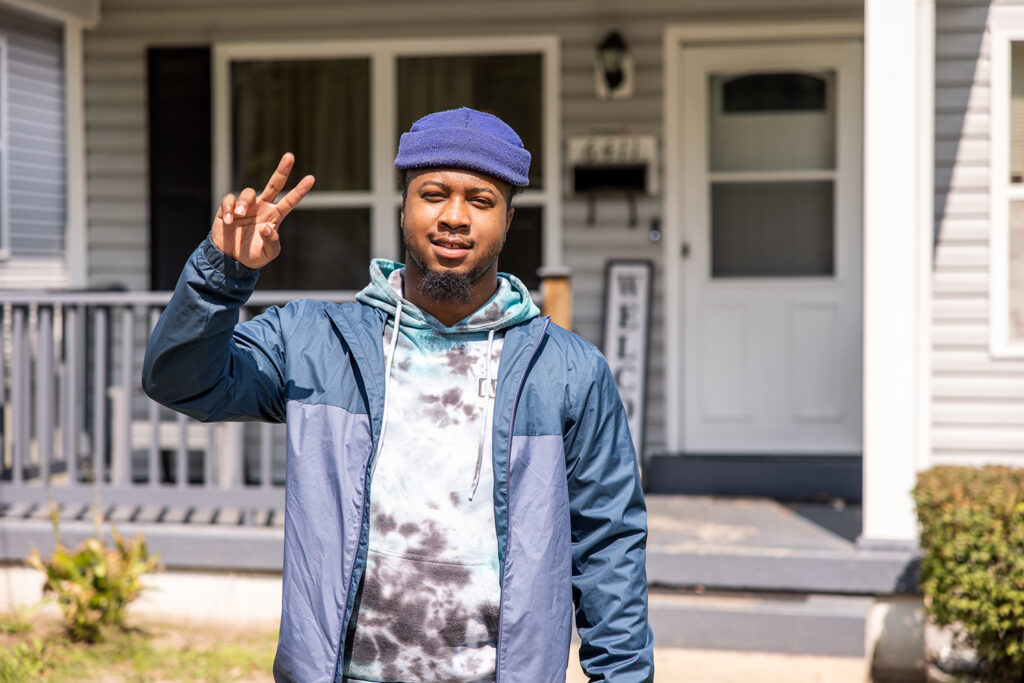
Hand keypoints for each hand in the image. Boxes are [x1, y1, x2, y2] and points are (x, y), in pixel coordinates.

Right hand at [211, 153, 314, 268]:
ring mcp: (246, 206)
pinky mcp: (228, 208)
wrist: (230, 259)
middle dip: (283, 170)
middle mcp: (262, 207)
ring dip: (244, 202)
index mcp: (275, 216)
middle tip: (290, 156)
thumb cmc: (252, 256)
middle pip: (274, 184)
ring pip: (249, 192)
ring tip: (239, 216)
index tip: (312, 178)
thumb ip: (272, 242)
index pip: (290, 201)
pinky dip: (228, 208)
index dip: (300, 190)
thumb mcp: (267, 254)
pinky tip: (228, 220)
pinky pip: (229, 199)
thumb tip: (268, 227)